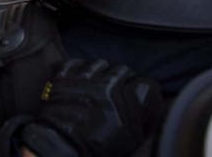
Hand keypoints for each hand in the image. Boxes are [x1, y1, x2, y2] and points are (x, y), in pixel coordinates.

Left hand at [21, 59, 162, 156]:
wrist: (63, 145)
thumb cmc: (99, 147)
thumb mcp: (131, 138)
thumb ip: (142, 118)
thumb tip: (149, 107)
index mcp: (127, 99)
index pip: (147, 83)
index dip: (144, 90)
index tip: (139, 94)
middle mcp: (107, 83)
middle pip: (123, 70)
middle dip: (124, 79)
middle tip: (119, 89)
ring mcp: (84, 77)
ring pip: (99, 63)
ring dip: (102, 71)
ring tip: (100, 81)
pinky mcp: (63, 76)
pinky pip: (75, 63)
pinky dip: (79, 67)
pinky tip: (81, 75)